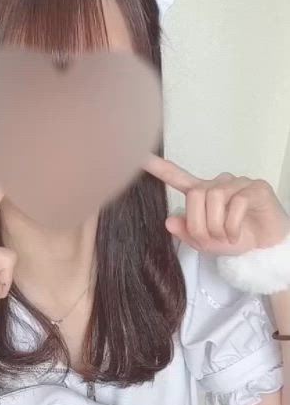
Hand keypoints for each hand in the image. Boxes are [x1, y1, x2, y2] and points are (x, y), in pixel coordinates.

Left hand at [144, 153, 289, 254]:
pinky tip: (237, 234)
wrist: (264, 247)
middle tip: (212, 239)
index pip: (179, 177)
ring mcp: (237, 184)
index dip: (160, 168)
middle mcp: (218, 184)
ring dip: (217, 227)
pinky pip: (236, 204)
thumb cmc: (236, 238)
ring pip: (214, 199)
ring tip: (227, 236)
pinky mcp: (255, 188)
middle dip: (200, 224)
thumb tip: (169, 221)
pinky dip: (232, 226)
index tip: (141, 157)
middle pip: (195, 195)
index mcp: (202, 194)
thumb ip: (187, 233)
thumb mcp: (206, 243)